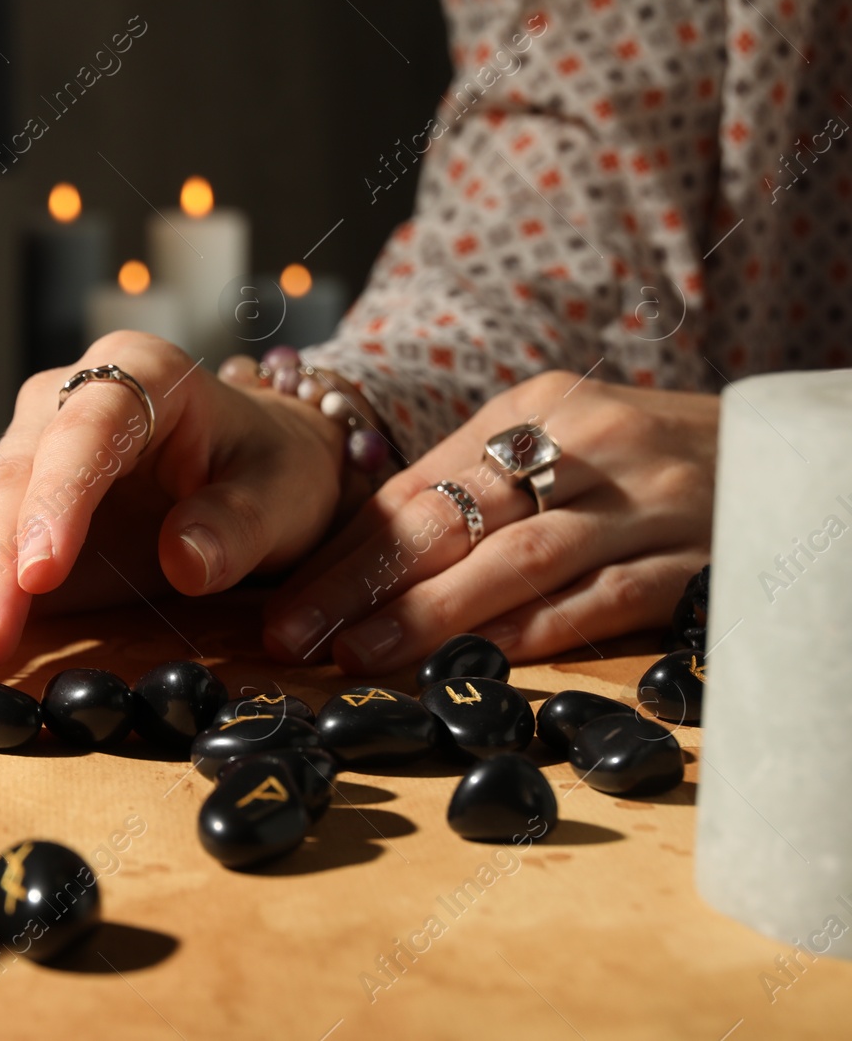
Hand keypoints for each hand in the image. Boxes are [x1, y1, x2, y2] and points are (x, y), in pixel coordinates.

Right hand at [0, 331, 346, 673]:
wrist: (255, 466)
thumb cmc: (272, 470)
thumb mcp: (284, 492)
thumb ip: (239, 523)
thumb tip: (187, 559)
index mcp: (139, 374)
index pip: (87, 429)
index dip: (56, 500)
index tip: (39, 573)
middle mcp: (67, 403)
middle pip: (15, 480)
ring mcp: (31, 454)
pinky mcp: (15, 510)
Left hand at [262, 370, 717, 671]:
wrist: (787, 450)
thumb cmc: (644, 458)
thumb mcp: (561, 439)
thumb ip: (477, 484)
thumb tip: (361, 558)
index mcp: (535, 406)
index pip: (417, 486)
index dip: (343, 550)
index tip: (282, 605)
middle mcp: (583, 445)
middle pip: (451, 517)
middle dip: (360, 582)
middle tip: (294, 636)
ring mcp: (641, 504)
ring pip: (518, 560)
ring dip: (432, 613)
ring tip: (363, 656)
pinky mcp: (692, 559)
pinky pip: (602, 598)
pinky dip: (537, 632)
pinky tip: (478, 663)